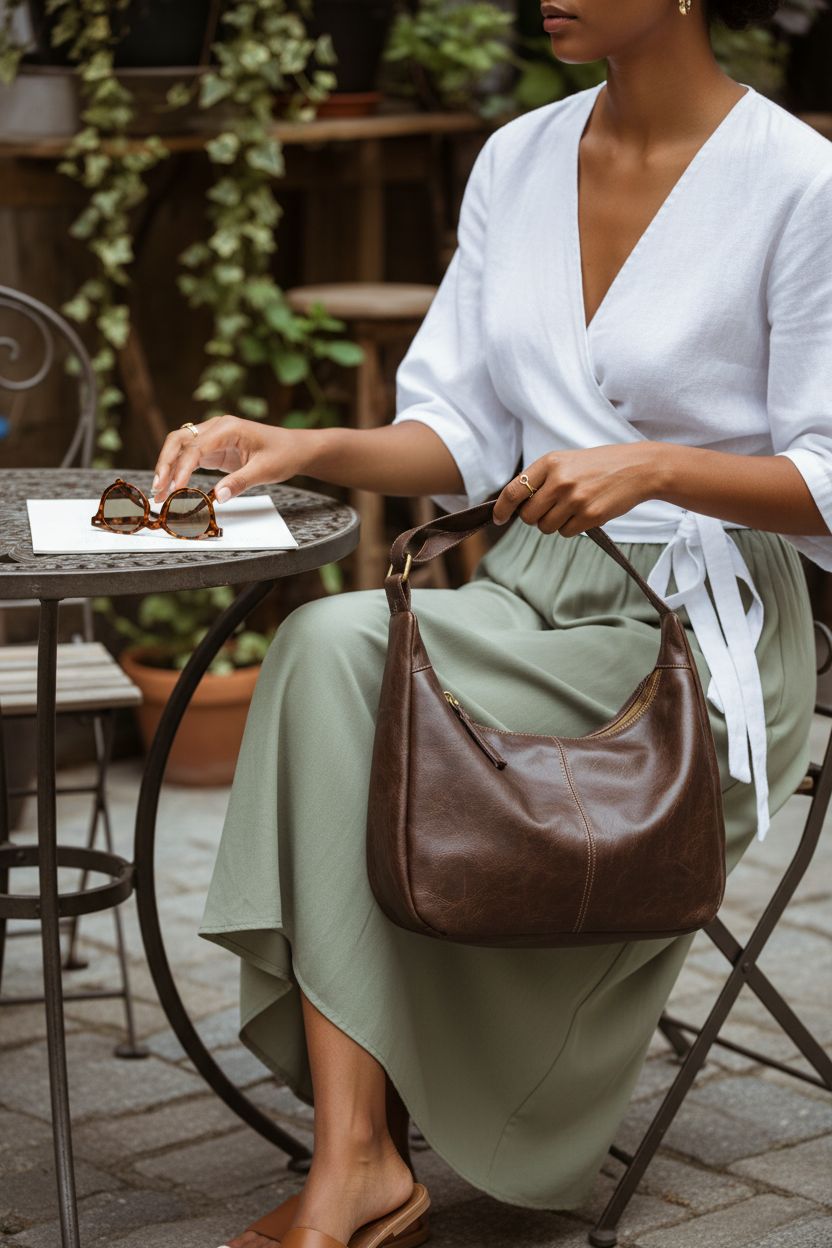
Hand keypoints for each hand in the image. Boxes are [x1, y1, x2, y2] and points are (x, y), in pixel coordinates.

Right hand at [152, 415, 311, 503]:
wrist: (294, 449)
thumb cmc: (283, 454)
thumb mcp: (264, 471)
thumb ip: (239, 482)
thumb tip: (216, 498)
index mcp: (228, 428)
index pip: (196, 446)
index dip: (182, 468)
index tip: (175, 488)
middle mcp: (216, 428)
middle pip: (179, 440)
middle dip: (165, 464)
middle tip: (157, 489)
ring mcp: (213, 438)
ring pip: (180, 448)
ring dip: (168, 468)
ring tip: (159, 493)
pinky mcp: (213, 449)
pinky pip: (190, 458)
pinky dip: (179, 472)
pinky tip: (173, 488)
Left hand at [492, 443, 660, 536]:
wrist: (638, 468)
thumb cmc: (599, 465)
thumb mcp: (567, 461)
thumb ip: (541, 479)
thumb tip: (515, 506)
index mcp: (550, 462)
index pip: (513, 491)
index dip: (502, 508)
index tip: (498, 518)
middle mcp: (560, 480)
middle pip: (528, 516)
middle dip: (534, 518)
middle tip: (550, 509)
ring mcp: (575, 499)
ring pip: (546, 527)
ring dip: (554, 523)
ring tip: (572, 507)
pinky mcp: (590, 516)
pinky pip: (566, 532)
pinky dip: (572, 527)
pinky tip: (585, 512)